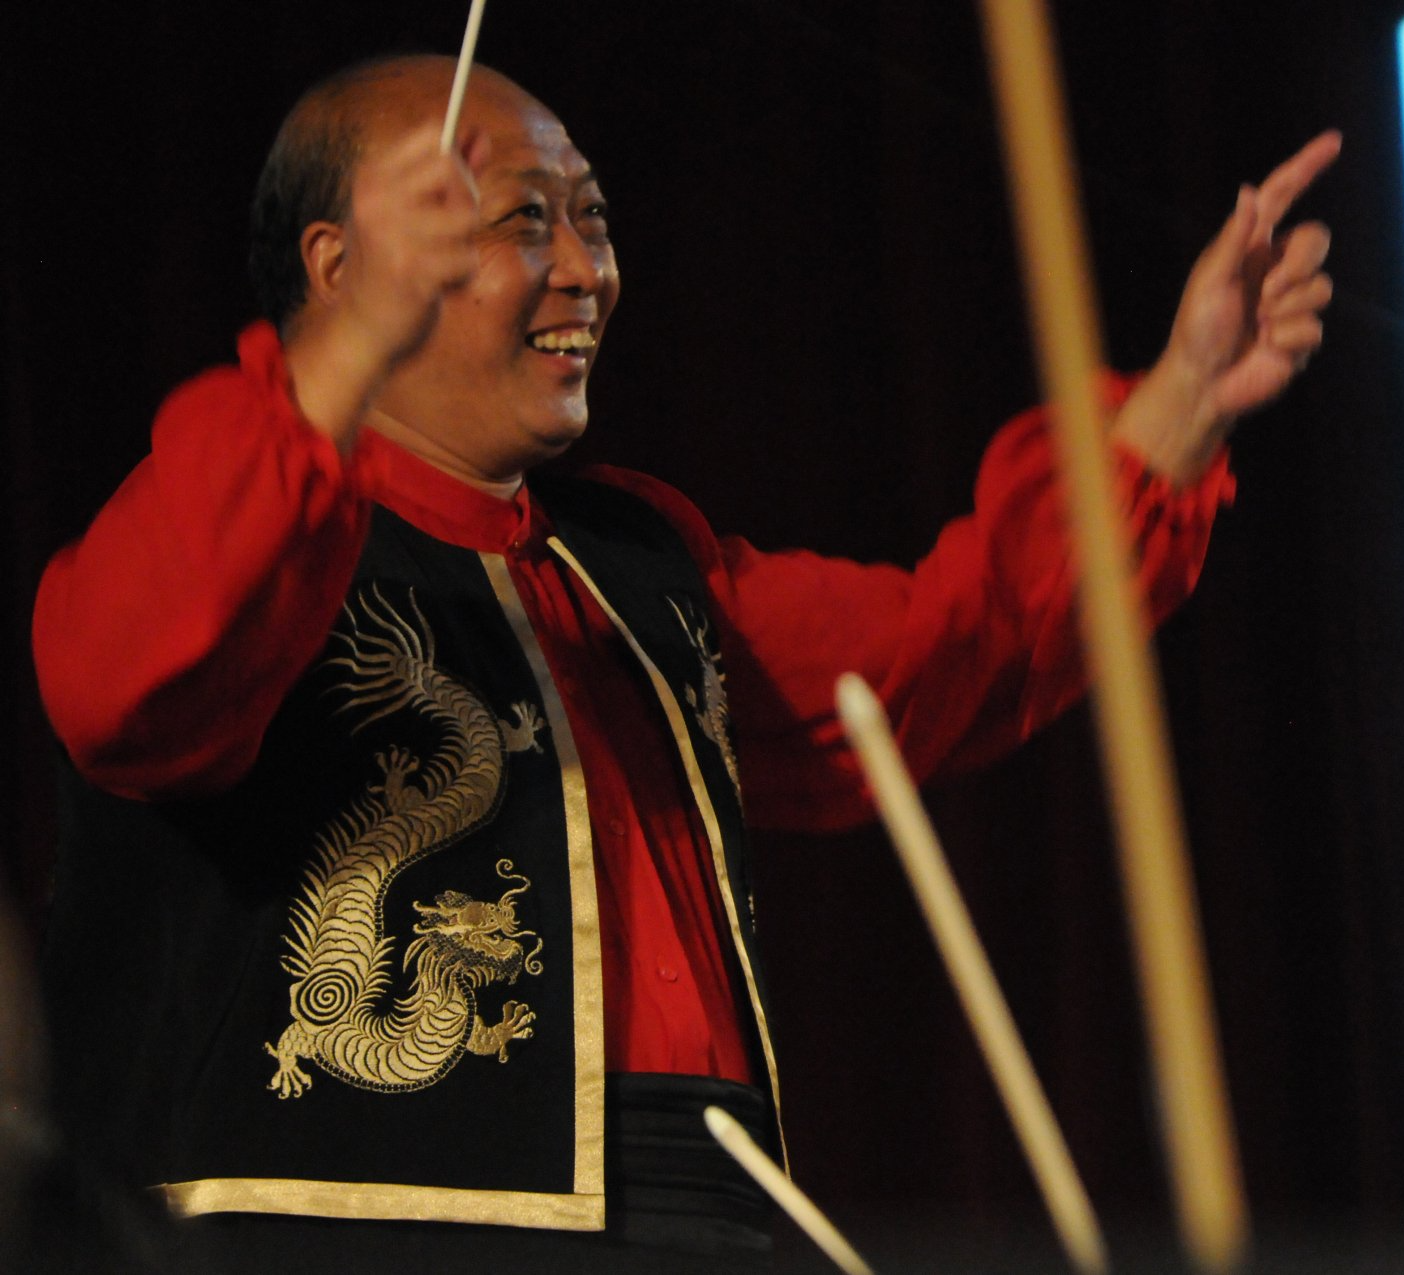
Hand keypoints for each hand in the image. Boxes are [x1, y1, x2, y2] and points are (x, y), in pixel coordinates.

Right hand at [337, 122, 485, 366]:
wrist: (362, 331)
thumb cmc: (388, 269)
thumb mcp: (406, 214)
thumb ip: (446, 177)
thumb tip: (480, 135)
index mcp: (371, 178)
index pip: (433, 137)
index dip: (456, 163)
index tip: (451, 193)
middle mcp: (377, 200)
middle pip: (454, 171)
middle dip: (467, 202)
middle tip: (450, 234)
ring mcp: (392, 235)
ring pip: (467, 218)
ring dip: (465, 247)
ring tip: (441, 264)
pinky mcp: (412, 273)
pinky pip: (467, 261)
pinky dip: (462, 278)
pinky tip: (439, 288)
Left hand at [1111, 131, 1339, 484]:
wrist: (1202, 384)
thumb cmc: (1196, 331)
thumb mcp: (1209, 281)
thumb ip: (1234, 238)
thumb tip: (1249, 191)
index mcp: (1250, 249)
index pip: (1283, 197)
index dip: (1306, 167)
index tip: (1333, 141)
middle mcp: (1274, 269)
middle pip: (1317, 239)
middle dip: (1299, 263)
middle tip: (1266, 292)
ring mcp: (1291, 302)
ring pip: (1321, 286)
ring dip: (1287, 308)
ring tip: (1259, 326)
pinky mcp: (1301, 335)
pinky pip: (1315, 325)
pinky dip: (1288, 337)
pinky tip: (1267, 347)